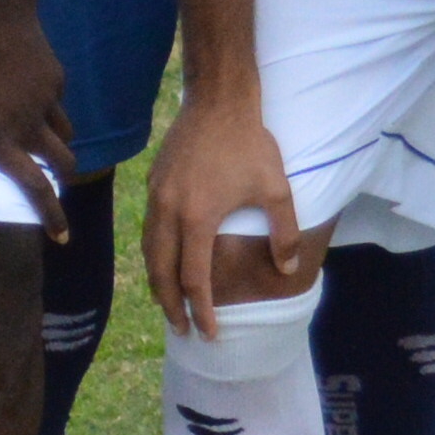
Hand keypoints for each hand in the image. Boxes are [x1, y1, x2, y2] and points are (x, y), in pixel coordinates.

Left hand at [0, 2, 71, 227]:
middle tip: (57, 182)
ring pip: (65, 131)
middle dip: (62, 176)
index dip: (51, 215)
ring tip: (48, 143)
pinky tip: (34, 95)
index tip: (63, 238)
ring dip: (59, 142)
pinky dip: (50, 105)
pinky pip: (57, 99)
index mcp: (0, 138)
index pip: (34, 187)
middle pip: (62, 163)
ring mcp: (46, 101)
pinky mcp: (54, 77)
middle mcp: (29, 126)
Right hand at [139, 87, 312, 334]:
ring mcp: (156, 196)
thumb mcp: (276, 190)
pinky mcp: (154, 183)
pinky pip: (148, 229)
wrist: (218, 102)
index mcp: (197, 218)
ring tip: (168, 302)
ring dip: (157, 280)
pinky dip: (154, 253)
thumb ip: (284, 234)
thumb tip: (286, 270)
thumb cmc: (250, 145)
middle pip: (160, 270)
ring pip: (149, 250)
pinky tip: (165, 260)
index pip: (194, 277)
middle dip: (170, 304)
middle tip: (181, 328)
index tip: (208, 332)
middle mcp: (169, 211)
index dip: (201, 309)